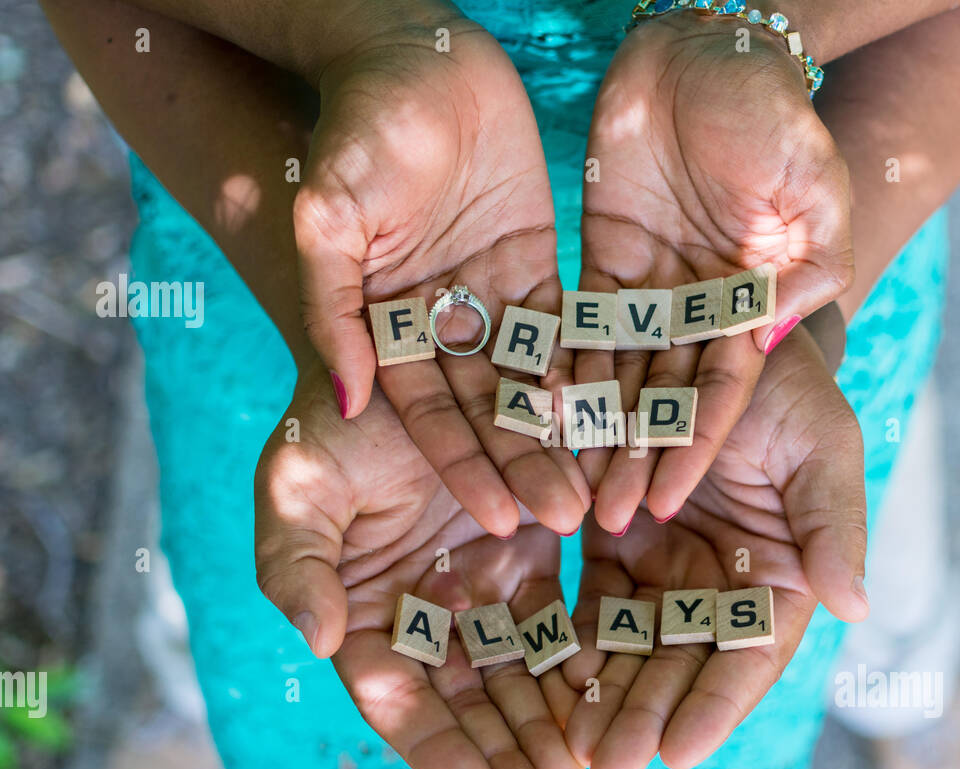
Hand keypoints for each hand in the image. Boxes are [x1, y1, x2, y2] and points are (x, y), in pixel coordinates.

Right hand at [253, 364, 586, 768]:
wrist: (400, 350)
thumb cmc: (332, 421)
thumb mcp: (298, 485)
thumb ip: (296, 565)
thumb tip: (318, 642)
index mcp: (364, 614)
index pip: (397, 696)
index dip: (435, 747)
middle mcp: (426, 614)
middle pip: (469, 700)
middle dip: (508, 753)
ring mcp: (481, 586)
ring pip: (522, 669)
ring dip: (554, 720)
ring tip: (591, 768)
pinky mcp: (533, 553)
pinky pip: (563, 614)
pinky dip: (584, 656)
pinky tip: (616, 691)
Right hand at [293, 4, 586, 536]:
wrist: (416, 57)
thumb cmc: (358, 131)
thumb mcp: (329, 218)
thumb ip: (333, 308)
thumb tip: (350, 397)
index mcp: (386, 328)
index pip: (431, 415)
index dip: (467, 466)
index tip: (503, 518)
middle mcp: (442, 328)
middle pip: (491, 412)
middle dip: (529, 465)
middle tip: (572, 519)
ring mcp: (493, 302)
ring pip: (537, 382)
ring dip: (569, 432)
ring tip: (609, 484)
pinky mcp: (539, 273)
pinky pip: (573, 332)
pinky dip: (596, 372)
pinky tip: (630, 414)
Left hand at [551, 324, 869, 768]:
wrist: (719, 337)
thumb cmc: (787, 391)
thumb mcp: (821, 447)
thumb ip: (834, 525)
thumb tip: (856, 607)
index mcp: (777, 580)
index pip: (749, 657)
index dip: (717, 706)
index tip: (680, 751)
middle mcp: (716, 589)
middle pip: (677, 666)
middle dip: (641, 718)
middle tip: (602, 767)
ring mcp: (660, 571)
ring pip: (624, 647)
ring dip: (594, 696)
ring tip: (560, 744)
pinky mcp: (607, 544)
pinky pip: (582, 600)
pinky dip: (560, 639)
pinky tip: (529, 672)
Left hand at [578, 13, 852, 532]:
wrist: (709, 55)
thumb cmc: (775, 118)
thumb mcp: (814, 193)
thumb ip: (806, 268)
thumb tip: (769, 337)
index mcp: (753, 310)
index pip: (718, 392)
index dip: (690, 446)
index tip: (664, 501)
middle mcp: (699, 317)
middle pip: (660, 399)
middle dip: (631, 458)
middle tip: (598, 519)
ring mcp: (648, 296)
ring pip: (614, 375)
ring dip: (589, 428)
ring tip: (557, 483)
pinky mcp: (602, 271)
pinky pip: (574, 328)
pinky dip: (555, 368)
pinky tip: (529, 411)